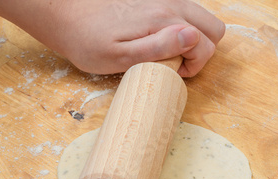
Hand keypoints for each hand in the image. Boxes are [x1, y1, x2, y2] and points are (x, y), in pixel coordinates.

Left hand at [0, 0, 225, 76]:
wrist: (63, 14)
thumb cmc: (88, 42)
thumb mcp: (121, 58)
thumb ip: (159, 48)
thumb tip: (193, 38)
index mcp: (165, 21)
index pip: (207, 44)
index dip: (195, 65)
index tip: (174, 73)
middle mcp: (169, 4)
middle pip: (213, 27)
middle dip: (203, 50)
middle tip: (175, 63)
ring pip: (201, 17)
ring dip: (194, 37)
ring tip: (166, 51)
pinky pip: (184, 10)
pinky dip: (182, 26)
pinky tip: (159, 36)